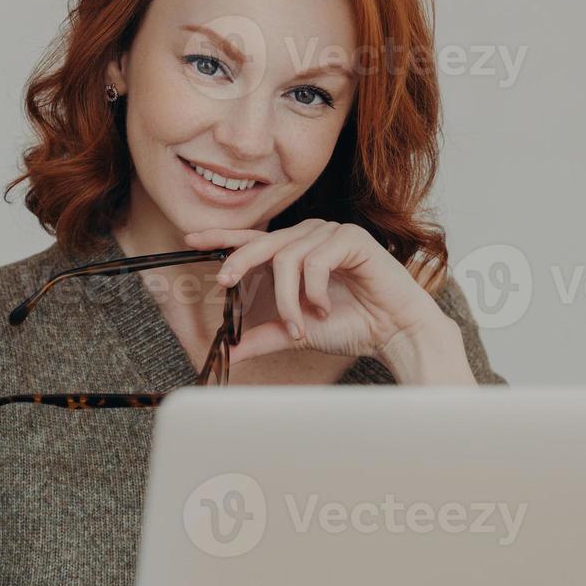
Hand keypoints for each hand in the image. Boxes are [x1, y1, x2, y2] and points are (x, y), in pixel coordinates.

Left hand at [183, 219, 453, 368]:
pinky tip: (326, 308)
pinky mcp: (351, 238)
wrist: (394, 332)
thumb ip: (264, 337)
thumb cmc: (353, 325)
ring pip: (287, 257)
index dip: (223, 238)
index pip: (254, 239)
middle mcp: (312, 236)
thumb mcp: (298, 332)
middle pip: (264, 242)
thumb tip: (230, 351)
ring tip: (301, 324)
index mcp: (297, 250)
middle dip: (240, 262)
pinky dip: (314, 291)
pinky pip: (315, 260)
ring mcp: (332, 233)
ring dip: (288, 298)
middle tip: (224, 282)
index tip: (191, 241)